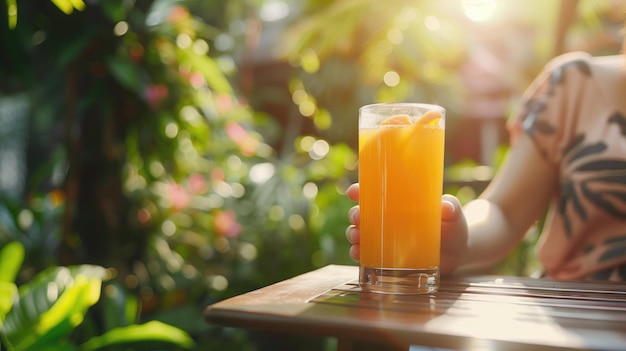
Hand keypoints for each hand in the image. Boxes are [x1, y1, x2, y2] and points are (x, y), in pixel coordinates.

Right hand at [345, 183, 468, 274]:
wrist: (459, 253)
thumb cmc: (453, 226)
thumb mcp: (453, 214)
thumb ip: (451, 207)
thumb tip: (446, 206)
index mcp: (398, 203)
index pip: (374, 193)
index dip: (360, 190)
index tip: (353, 191)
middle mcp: (387, 219)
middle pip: (362, 213)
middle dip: (355, 215)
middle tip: (358, 219)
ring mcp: (385, 239)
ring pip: (360, 233)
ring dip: (353, 234)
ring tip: (357, 238)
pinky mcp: (387, 258)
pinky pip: (366, 255)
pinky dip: (358, 254)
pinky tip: (358, 254)